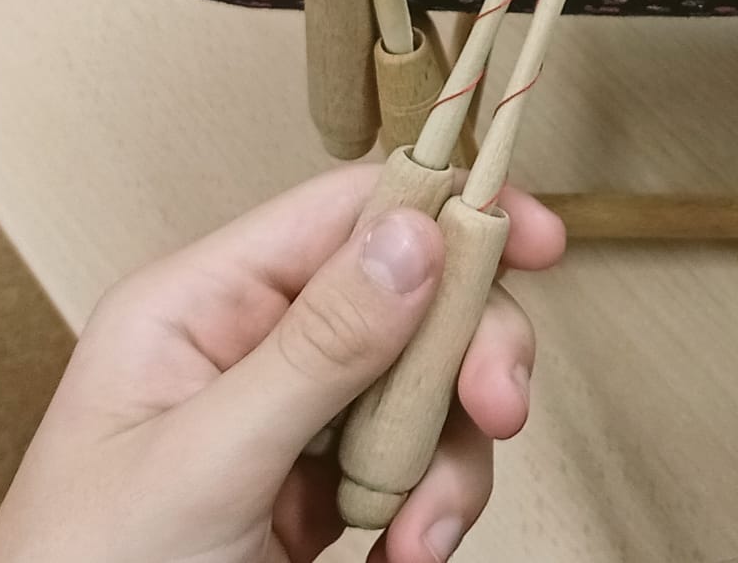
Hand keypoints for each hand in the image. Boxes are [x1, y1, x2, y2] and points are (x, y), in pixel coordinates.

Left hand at [0, 164, 565, 562]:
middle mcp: (255, 347)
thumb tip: (414, 234)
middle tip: (500, 409)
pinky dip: (430, 511)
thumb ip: (315, 348)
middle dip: (466, 355)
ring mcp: (293, 421)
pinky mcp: (321, 491)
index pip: (346, 213)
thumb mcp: (201, 462)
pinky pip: (415, 465)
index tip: (536, 237)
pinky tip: (403, 555)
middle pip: (410, 299)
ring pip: (427, 389)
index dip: (448, 209)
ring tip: (421, 538)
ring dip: (449, 460)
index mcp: (203, 304)